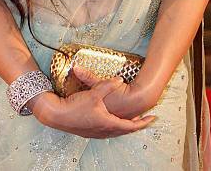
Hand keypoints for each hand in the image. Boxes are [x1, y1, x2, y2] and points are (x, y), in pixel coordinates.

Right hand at [29, 76, 156, 138]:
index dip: (143, 122)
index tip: (152, 118)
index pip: (131, 125)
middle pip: (125, 130)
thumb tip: (120, 79)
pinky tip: (112, 120)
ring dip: (125, 125)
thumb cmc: (76, 107)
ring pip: (116, 130)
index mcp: (108, 123)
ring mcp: (96, 132)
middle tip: (145, 119)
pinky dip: (115, 125)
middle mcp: (104, 130)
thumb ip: (108, 85)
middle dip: (136, 124)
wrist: (58, 115)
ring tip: (132, 120)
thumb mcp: (95, 93)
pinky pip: (107, 129)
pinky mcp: (89, 131)